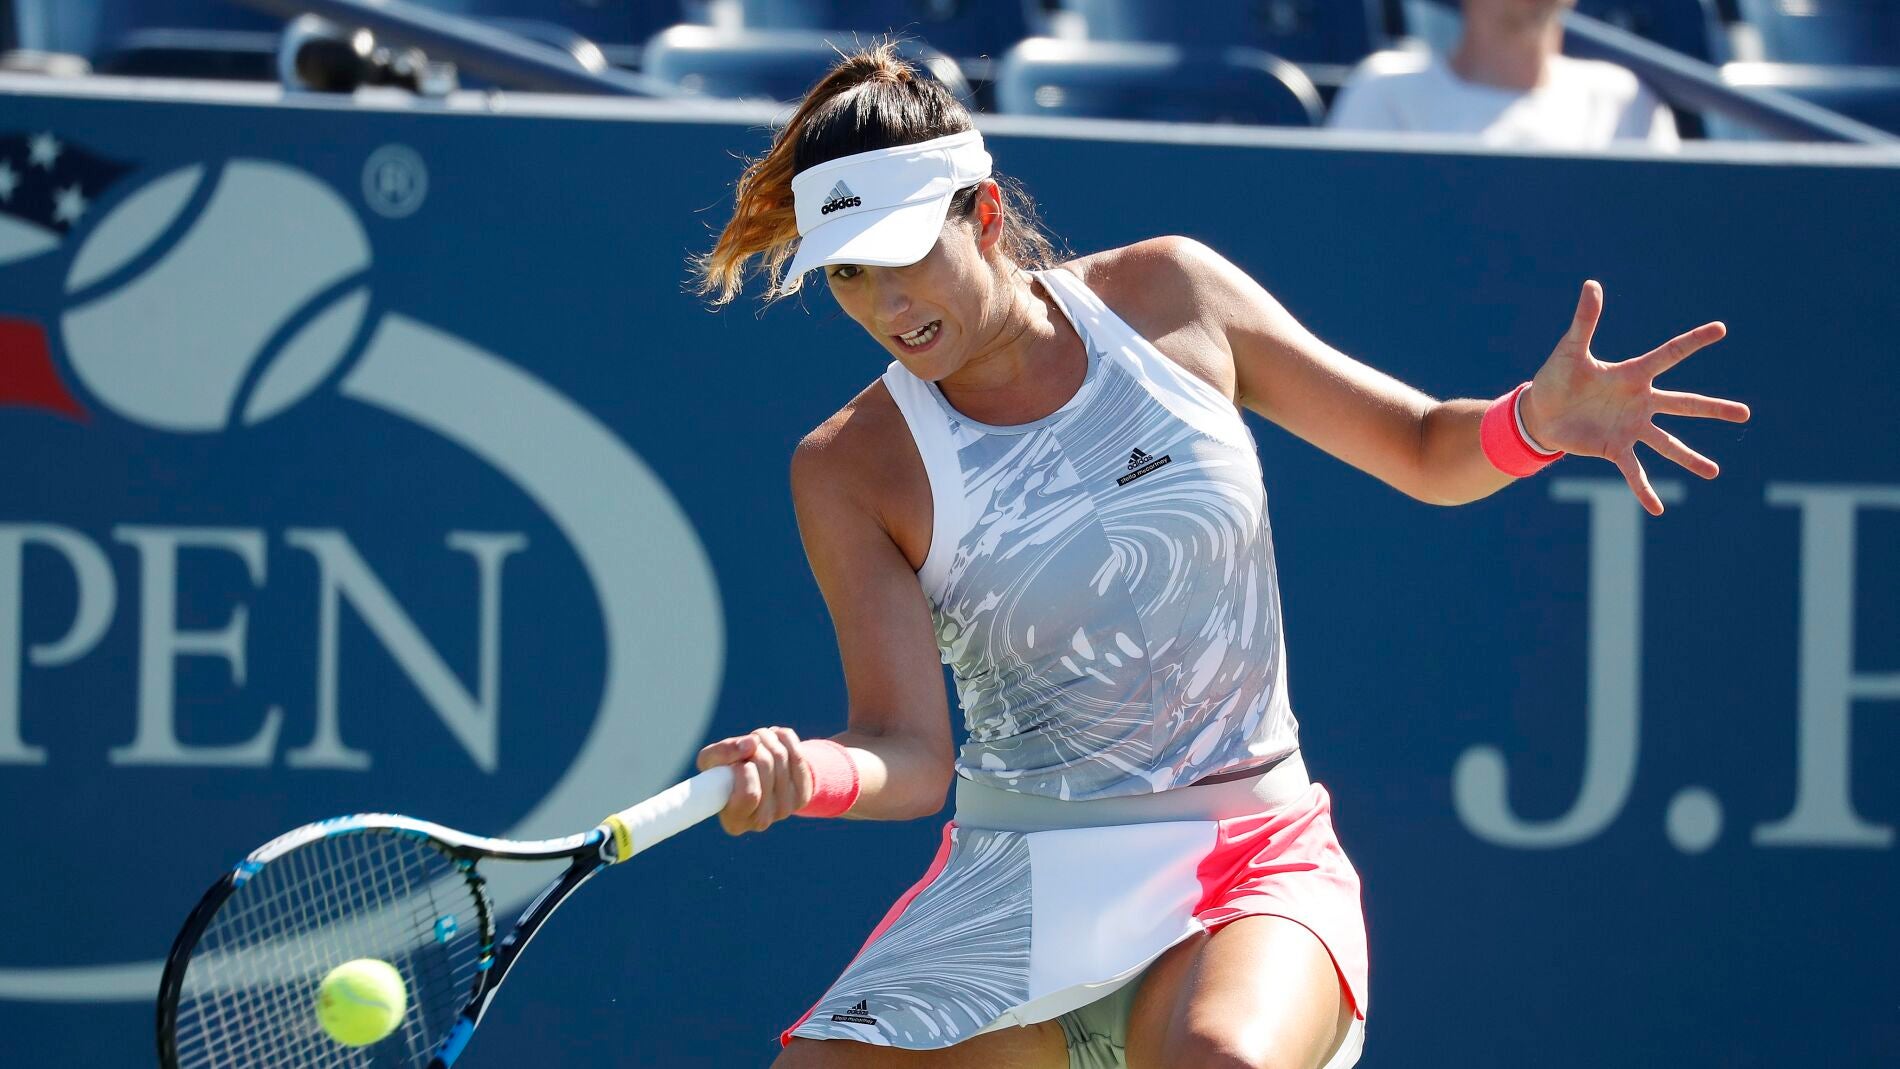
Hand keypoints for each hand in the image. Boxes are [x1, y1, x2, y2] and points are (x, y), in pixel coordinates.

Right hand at [696, 726, 811, 834]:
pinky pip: (798, 754)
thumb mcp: (712, 762)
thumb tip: (751, 744)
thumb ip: (721, 753)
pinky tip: (775, 739)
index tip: (739, 762)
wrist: (756, 777)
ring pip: (781, 756)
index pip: (749, 794)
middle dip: (755, 746)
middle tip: (748, 744)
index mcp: (734, 821)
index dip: (743, 769)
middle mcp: (761, 822)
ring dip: (767, 738)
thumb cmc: (726, 772)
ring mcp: (785, 810)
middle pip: (766, 766)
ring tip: (758, 740)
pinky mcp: (802, 796)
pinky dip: (784, 738)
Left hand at [1520, 281, 1751, 515]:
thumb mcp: (1570, 350)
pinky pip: (1634, 472)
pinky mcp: (1615, 449)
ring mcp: (1630, 427)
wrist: (1538, 412)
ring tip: (1713, 472)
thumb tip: (1592, 284)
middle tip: (1745, 414)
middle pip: (1683, 404)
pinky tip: (1656, 509)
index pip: (1669, 355)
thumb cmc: (1556, 378)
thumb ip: (1585, 321)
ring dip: (1689, 458)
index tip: (1721, 329)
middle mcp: (1639, 402)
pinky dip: (1644, 489)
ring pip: (1667, 443)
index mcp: (1632, 375)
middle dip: (1713, 409)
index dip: (1693, 341)